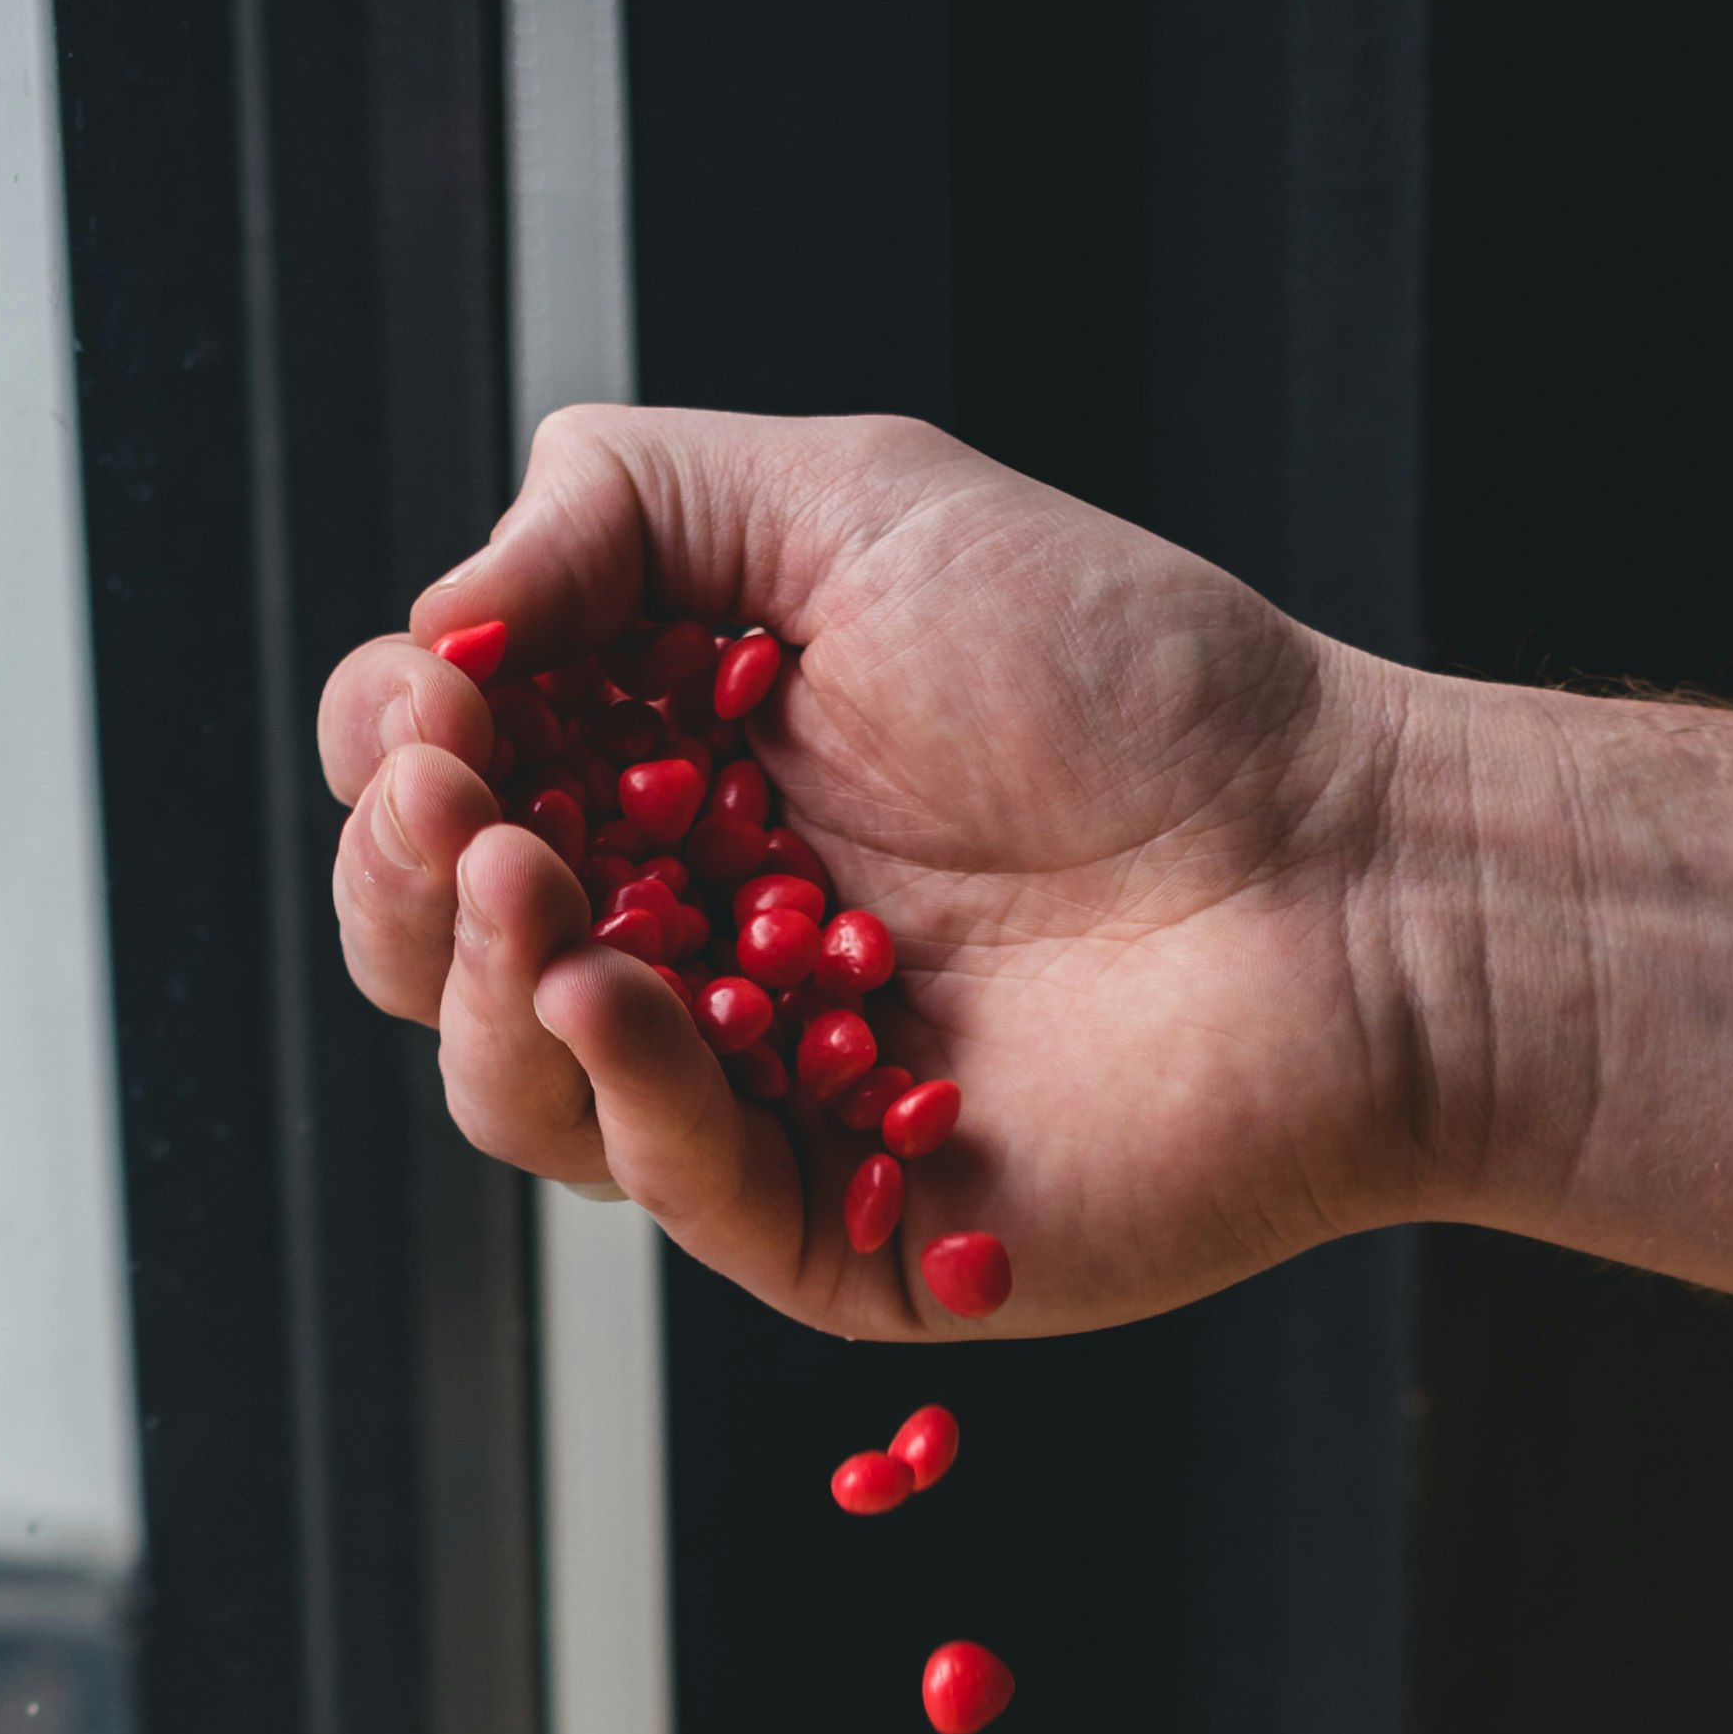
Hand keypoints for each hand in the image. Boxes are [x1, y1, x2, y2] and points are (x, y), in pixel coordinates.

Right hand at [319, 406, 1732, 1343]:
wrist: (1333, 874)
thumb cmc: (1131, 678)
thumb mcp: (851, 501)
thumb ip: (615, 510)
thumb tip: (445, 616)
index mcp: (676, 771)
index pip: (442, 785)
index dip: (399, 744)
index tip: (443, 698)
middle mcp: (692, 939)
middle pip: (431, 947)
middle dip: (400, 869)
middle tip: (452, 799)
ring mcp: (752, 1097)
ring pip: (508, 1086)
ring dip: (474, 980)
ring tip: (522, 882)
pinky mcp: (828, 1233)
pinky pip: (664, 1183)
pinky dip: (618, 1084)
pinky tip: (612, 990)